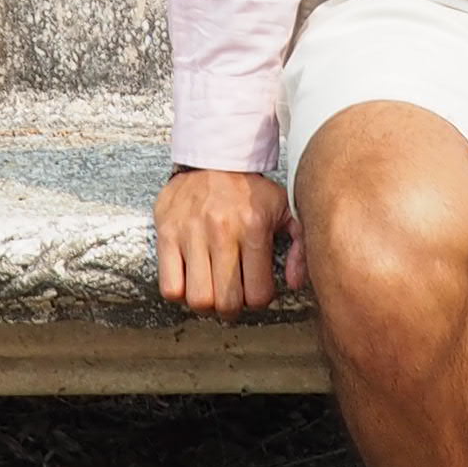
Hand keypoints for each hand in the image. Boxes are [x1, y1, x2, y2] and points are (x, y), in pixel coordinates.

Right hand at [155, 164, 300, 317]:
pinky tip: (189, 280)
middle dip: (231, 310)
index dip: (259, 301)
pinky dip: (179, 292)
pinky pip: (169, 285)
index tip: (255, 292)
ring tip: (210, 291)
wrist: (211, 156)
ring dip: (205, 305)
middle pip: (226, 302)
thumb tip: (295, 283)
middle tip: (232, 299)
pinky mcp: (167, 233)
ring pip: (197, 298)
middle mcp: (222, 230)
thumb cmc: (249, 189)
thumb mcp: (284, 208)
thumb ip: (300, 245)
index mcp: (254, 227)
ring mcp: (191, 233)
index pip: (258, 294)